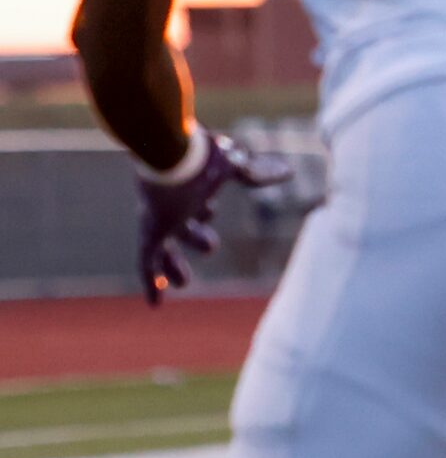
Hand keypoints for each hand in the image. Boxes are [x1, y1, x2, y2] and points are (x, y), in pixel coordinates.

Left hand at [137, 129, 291, 305]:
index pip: (193, 202)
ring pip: (161, 249)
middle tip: (211, 246)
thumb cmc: (201, 156)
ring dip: (172, 266)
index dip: (203, 210)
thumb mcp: (233, 166)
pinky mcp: (149, 233)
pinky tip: (155, 303)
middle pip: (179, 226)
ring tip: (184, 283)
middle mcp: (169, 204)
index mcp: (187, 186)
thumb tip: (286, 171)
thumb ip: (255, 172)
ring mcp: (157, 219)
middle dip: (193, 238)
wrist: (169, 153)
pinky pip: (147, 263)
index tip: (210, 211)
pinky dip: (151, 283)